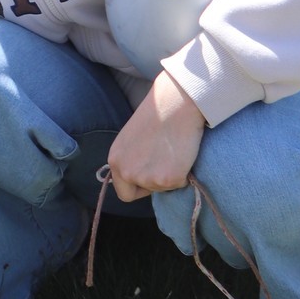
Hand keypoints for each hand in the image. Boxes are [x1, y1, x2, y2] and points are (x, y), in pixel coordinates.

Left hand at [107, 71, 206, 201]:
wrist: (174, 104)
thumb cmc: (157, 117)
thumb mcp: (132, 141)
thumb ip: (131, 160)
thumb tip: (138, 177)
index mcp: (115, 160)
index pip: (123, 192)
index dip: (138, 187)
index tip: (149, 177)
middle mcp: (126, 171)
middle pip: (142, 193)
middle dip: (154, 184)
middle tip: (164, 162)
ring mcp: (146, 177)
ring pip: (163, 189)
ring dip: (170, 176)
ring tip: (172, 151)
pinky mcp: (167, 178)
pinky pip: (180, 184)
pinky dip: (184, 174)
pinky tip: (181, 153)